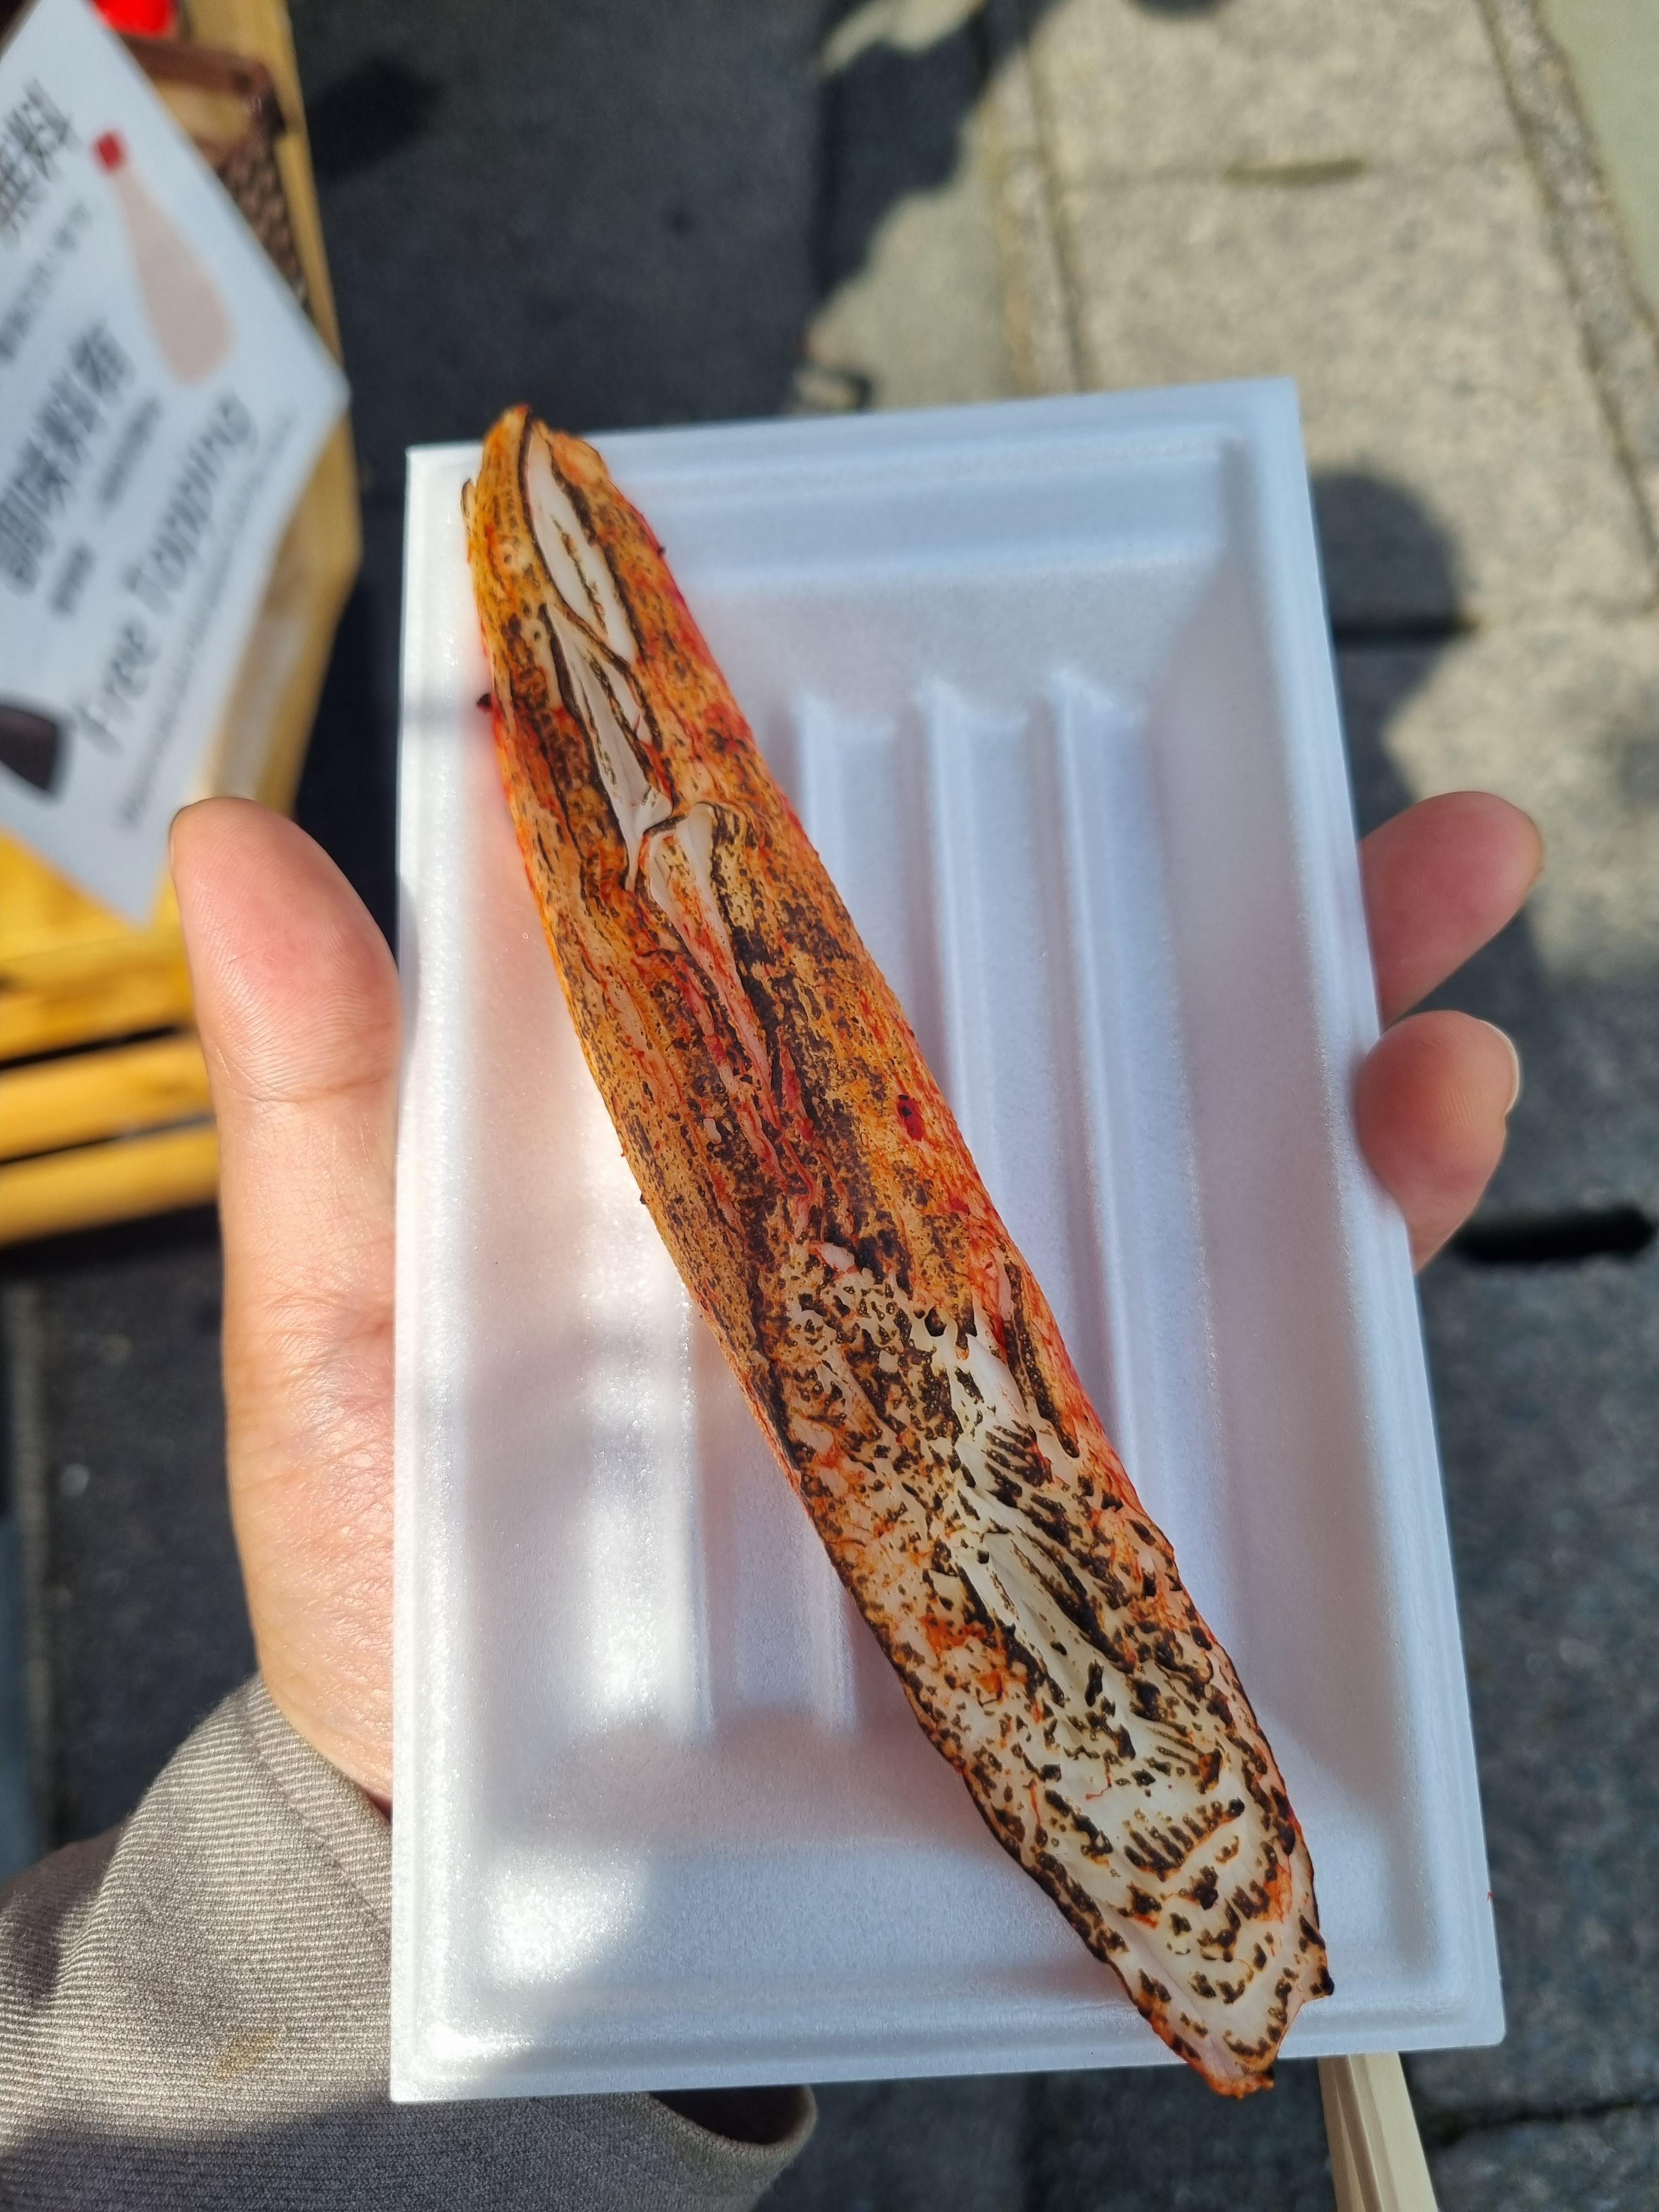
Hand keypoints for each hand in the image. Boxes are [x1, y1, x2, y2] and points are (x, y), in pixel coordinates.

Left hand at [170, 788, 1540, 1800]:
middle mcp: (877, 1212)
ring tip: (1429, 953)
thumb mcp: (337, 1338)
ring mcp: (983, 1339)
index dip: (958, 795)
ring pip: (1197, 1150)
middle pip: (1076, 1011)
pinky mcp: (1063, 1479)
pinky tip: (1412, 1150)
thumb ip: (322, 1110)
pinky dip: (1349, 1244)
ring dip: (1338, 1035)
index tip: (1044, 670)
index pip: (858, 932)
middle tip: (1369, 814)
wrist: (478, 1836)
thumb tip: (234, 851)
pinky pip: (1238, 1354)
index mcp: (719, 1140)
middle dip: (1243, 897)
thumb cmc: (396, 1576)